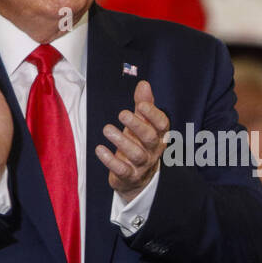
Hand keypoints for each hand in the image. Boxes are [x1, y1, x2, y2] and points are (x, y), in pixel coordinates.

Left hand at [96, 80, 168, 201]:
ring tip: (107, 129)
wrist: (137, 179)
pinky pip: (122, 169)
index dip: (153, 115)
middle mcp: (153, 150)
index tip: (141, 105)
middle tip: (122, 113)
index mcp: (159, 135)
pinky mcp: (129, 176)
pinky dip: (110, 160)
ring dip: (121, 141)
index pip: (162, 124)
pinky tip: (99, 149)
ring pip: (136, 154)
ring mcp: (142, 165)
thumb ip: (143, 105)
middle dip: (137, 125)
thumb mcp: (142, 124)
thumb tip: (144, 84)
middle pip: (150, 138)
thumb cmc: (139, 144)